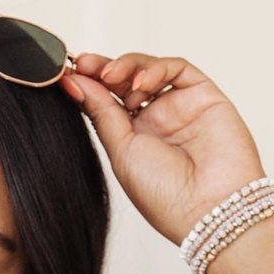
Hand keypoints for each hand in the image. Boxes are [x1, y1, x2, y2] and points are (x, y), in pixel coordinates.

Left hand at [61, 52, 268, 249]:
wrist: (208, 210)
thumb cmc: (165, 196)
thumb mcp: (121, 153)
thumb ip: (102, 114)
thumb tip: (76, 82)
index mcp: (134, 142)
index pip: (108, 103)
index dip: (88, 86)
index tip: (65, 75)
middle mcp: (157, 122)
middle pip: (126, 82)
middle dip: (103, 70)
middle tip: (82, 64)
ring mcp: (180, 108)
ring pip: (149, 70)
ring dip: (126, 67)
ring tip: (110, 77)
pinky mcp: (204, 96)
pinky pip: (177, 69)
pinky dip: (155, 69)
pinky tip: (140, 85)